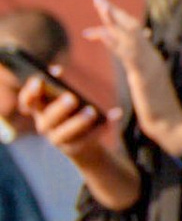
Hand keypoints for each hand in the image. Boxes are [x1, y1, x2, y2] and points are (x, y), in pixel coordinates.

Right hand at [20, 64, 136, 205]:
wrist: (81, 143)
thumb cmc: (71, 112)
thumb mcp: (64, 98)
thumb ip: (59, 86)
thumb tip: (57, 72)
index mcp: (39, 109)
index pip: (27, 102)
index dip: (30, 92)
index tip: (39, 81)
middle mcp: (44, 125)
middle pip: (49, 118)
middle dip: (59, 108)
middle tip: (72, 98)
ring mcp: (58, 139)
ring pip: (66, 133)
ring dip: (79, 122)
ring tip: (92, 111)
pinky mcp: (75, 148)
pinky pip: (89, 139)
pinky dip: (104, 127)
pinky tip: (116, 114)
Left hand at [92, 0, 181, 156]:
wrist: (171, 124)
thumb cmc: (160, 108)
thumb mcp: (148, 83)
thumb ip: (141, 68)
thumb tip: (133, 59)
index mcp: (152, 57)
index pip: (135, 32)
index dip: (119, 18)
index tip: (104, 7)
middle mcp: (152, 56)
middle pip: (131, 28)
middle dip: (114, 12)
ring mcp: (149, 64)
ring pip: (130, 36)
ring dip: (113, 19)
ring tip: (100, 6)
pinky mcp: (144, 75)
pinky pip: (128, 54)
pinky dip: (115, 41)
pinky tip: (102, 32)